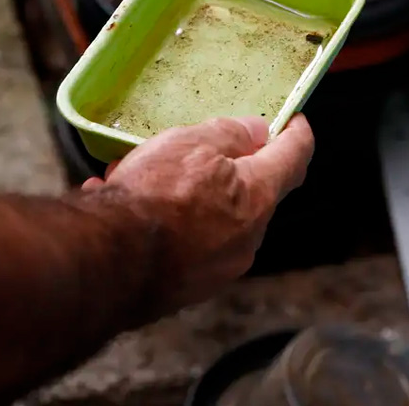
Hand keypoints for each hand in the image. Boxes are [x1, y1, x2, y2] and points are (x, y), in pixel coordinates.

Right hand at [80, 114, 313, 314]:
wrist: (112, 263)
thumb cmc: (155, 196)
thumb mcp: (191, 144)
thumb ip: (229, 134)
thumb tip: (256, 132)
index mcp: (258, 196)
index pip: (294, 158)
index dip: (297, 134)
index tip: (294, 121)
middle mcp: (248, 238)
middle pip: (250, 193)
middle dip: (226, 169)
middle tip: (194, 148)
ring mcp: (219, 267)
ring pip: (211, 218)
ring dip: (186, 196)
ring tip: (140, 178)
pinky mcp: (188, 287)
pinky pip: (183, 243)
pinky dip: (164, 223)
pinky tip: (123, 207)